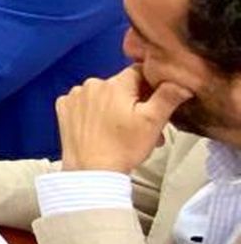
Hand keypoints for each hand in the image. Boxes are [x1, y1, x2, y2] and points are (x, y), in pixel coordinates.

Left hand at [57, 66, 192, 173]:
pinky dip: (91, 111)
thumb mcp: (153, 122)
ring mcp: (75, 95)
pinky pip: (83, 103)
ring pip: (102, 95)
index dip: (150, 87)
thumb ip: (167, 96)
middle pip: (120, 86)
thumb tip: (179, 80)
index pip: (139, 73)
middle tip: (143, 127)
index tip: (153, 105)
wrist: (92, 170)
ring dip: (113, 107)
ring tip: (122, 132)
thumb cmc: (125, 147)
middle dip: (134, 102)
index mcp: (116, 83)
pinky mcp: (63, 107)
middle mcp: (92, 83)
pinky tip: (99, 128)